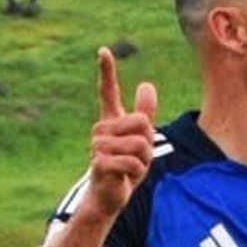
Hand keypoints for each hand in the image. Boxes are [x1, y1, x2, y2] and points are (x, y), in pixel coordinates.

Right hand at [82, 47, 158, 219]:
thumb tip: (147, 84)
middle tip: (137, 159)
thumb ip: (144, 113)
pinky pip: (132, 161)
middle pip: (143, 123)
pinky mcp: (100, 162)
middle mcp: (101, 129)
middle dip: (149, 144)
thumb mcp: (140, 139)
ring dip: (144, 161)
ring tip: (131, 169)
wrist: (109, 196)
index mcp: (110, 120)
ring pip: (141, 144)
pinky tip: (125, 177)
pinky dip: (136, 172)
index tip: (103, 50)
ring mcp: (98, 145)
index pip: (107, 91)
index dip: (107, 71)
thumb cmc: (124, 167)